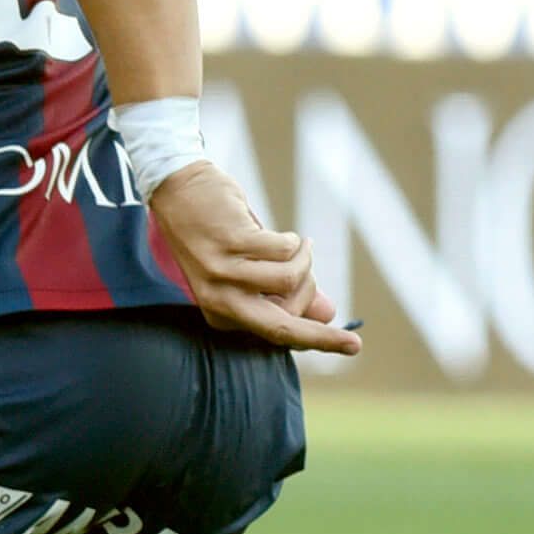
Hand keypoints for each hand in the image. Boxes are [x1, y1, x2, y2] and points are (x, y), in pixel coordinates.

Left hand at [146, 162, 360, 354]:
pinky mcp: (232, 242)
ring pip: (290, 279)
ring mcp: (222, 271)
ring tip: (300, 246)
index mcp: (220, 313)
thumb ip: (285, 292)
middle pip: (280, 326)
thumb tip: (326, 314)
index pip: (274, 334)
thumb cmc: (218, 231)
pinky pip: (285, 249)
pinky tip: (288, 236)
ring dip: (305, 260)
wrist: (178, 188)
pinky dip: (294, 241)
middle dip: (322, 339)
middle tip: (355, 345)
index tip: (346, 345)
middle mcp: (217, 298)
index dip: (312, 337)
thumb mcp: (249, 268)